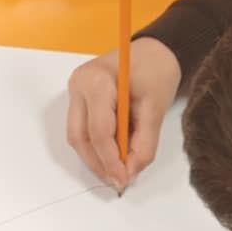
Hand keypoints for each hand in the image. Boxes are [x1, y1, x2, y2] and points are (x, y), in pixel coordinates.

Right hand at [67, 36, 181, 188]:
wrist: (155, 50)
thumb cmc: (156, 70)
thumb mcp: (156, 109)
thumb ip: (144, 144)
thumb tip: (131, 172)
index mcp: (96, 81)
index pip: (98, 131)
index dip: (110, 160)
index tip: (124, 179)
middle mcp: (78, 85)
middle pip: (79, 137)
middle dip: (98, 163)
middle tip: (118, 180)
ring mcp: (75, 92)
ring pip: (77, 136)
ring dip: (96, 157)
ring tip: (117, 170)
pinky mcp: (79, 99)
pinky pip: (82, 129)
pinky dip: (97, 146)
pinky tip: (113, 154)